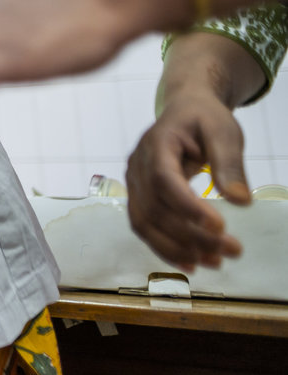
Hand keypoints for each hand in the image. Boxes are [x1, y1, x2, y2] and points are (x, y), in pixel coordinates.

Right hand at [125, 38, 256, 269]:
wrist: (184, 111)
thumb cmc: (204, 119)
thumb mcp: (224, 132)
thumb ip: (230, 164)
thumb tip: (240, 201)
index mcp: (157, 143)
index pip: (163, 179)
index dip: (187, 206)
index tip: (220, 226)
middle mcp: (137, 165)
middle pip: (155, 207)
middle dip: (191, 235)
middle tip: (232, 250)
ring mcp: (133, 182)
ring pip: (144, 222)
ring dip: (176, 248)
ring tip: (214, 262)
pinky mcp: (139, 197)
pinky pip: (144, 226)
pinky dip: (165, 248)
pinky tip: (191, 262)